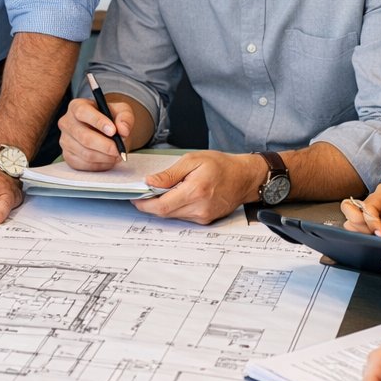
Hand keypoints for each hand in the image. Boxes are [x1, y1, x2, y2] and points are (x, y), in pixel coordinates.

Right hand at [57, 98, 131, 169]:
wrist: (106, 131)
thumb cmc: (111, 118)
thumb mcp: (122, 111)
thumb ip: (125, 118)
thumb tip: (123, 130)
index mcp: (77, 106)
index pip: (82, 112)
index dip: (98, 122)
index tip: (113, 131)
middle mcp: (67, 122)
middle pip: (84, 137)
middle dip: (105, 146)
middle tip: (119, 150)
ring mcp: (65, 141)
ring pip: (85, 153)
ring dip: (105, 157)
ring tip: (117, 155)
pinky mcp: (68, 156)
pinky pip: (84, 164)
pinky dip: (100, 165)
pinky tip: (108, 160)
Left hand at [130, 151, 262, 223]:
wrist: (244, 177)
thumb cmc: (221, 165)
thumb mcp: (193, 160)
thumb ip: (169, 174)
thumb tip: (149, 182)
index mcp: (195, 191)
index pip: (162, 206)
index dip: (144, 204)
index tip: (135, 197)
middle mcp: (199, 208)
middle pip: (165, 213)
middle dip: (151, 204)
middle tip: (144, 193)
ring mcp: (203, 216)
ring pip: (173, 215)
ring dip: (163, 205)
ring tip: (162, 191)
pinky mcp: (206, 220)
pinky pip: (183, 216)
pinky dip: (175, 207)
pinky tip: (177, 196)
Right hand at [342, 183, 380, 236]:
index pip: (368, 206)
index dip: (371, 221)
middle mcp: (375, 199)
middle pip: (350, 208)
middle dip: (356, 223)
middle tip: (372, 235)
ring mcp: (372, 209)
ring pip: (352, 218)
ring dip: (359, 230)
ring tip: (376, 238)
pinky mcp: (374, 219)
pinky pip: (360, 226)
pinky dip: (363, 233)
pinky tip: (376, 239)